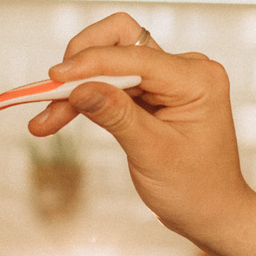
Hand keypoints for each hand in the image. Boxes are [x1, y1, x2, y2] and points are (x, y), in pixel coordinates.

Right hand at [26, 13, 255, 247]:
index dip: (92, 62)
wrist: (211, 212)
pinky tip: (56, 118)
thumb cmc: (195, 188)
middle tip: (48, 91)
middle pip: (120, 43)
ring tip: (44, 119)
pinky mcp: (152, 92)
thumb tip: (79, 87)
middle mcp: (186, 69)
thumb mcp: (153, 153)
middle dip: (81, 65)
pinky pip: (111, 84)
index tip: (54, 76)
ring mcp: (168, 79)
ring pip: (108, 65)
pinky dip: (85, 99)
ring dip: (76, 87)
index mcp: (198, 79)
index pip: (136, 56)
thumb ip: (117, 116)